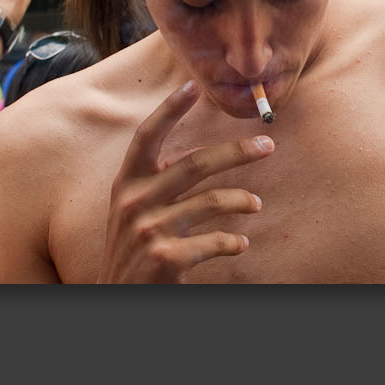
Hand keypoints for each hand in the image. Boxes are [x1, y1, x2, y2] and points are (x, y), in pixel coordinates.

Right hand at [98, 81, 272, 282]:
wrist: (117, 298)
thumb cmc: (132, 248)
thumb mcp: (132, 209)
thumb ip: (157, 181)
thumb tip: (203, 151)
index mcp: (126, 183)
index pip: (147, 136)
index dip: (169, 109)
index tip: (193, 86)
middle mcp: (134, 201)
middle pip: (196, 163)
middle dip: (237, 151)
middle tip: (268, 144)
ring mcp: (149, 230)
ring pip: (212, 202)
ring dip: (242, 201)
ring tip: (256, 204)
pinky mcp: (166, 259)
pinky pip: (215, 241)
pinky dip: (233, 242)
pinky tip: (240, 244)